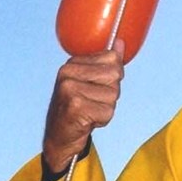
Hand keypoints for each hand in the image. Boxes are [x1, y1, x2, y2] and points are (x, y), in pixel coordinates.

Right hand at [42, 39, 124, 172]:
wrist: (60, 137)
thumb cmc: (78, 108)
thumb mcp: (91, 81)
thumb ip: (107, 63)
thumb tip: (121, 43)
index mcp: (72, 63)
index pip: (112, 58)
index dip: (112, 76)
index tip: (97, 86)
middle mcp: (67, 73)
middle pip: (115, 74)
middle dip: (111, 92)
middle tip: (93, 101)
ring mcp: (69, 89)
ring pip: (113, 94)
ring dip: (107, 107)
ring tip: (90, 111)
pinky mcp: (75, 107)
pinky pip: (108, 111)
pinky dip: (103, 119)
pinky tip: (87, 121)